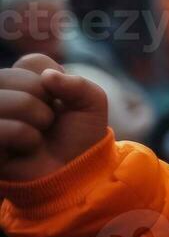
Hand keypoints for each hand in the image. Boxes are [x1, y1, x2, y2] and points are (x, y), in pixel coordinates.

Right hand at [0, 53, 109, 182]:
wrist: (74, 174)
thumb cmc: (79, 137)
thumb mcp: (92, 104)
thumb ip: (78, 83)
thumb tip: (47, 76)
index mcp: (21, 81)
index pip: (32, 61)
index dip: (56, 82)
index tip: (60, 102)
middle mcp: (1, 95)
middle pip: (13, 77)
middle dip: (45, 101)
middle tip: (49, 122)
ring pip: (8, 100)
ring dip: (37, 119)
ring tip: (39, 135)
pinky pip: (2, 127)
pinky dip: (25, 137)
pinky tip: (27, 147)